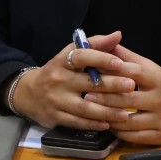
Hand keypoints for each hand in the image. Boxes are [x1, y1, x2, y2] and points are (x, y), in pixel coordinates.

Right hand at [9, 31, 137, 130]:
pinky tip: (109, 124)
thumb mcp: (71, 55)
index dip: (100, 58)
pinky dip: (94, 124)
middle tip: (131, 86)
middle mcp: (58, 79)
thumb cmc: (59, 71)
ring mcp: (56, 99)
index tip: (119, 62)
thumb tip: (118, 34)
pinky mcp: (55, 117)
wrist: (29, 93)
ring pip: (84, 107)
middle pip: (86, 83)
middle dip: (111, 85)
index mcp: (62, 61)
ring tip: (126, 113)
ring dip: (106, 111)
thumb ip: (95, 45)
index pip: (81, 56)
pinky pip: (77, 122)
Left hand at [82, 41, 160, 145]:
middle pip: (129, 99)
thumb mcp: (151, 68)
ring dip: (110, 117)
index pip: (135, 73)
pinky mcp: (160, 136)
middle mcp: (160, 99)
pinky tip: (108, 126)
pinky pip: (136, 137)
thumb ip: (129, 58)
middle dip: (106, 98)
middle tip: (87, 96)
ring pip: (130, 121)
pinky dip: (120, 132)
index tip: (96, 71)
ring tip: (93, 112)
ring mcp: (160, 119)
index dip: (115, 71)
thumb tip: (108, 43)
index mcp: (157, 79)